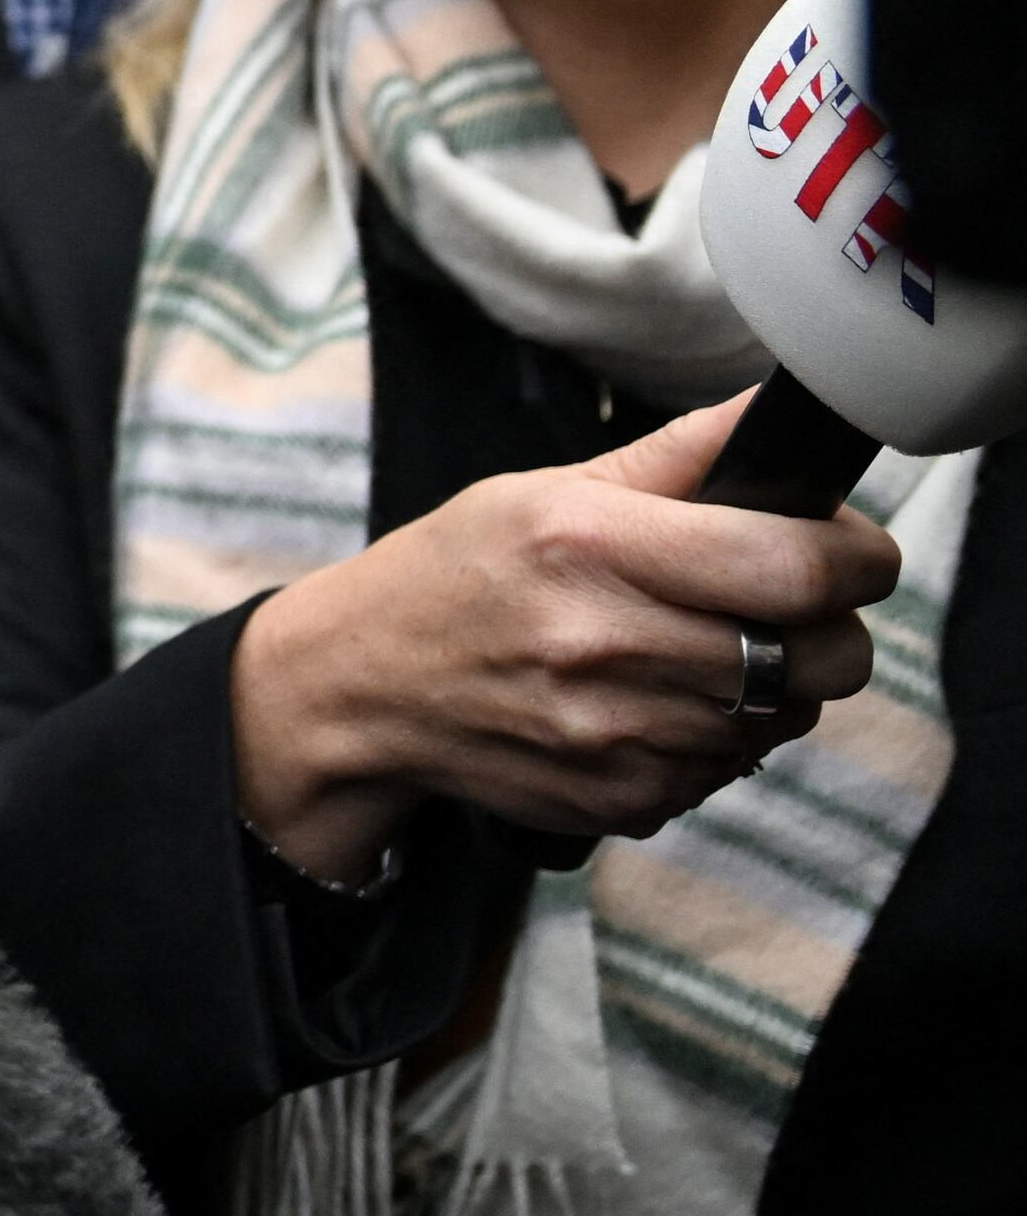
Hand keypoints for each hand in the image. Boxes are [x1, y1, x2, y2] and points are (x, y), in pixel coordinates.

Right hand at [229, 387, 899, 883]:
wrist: (359, 685)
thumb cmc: (455, 574)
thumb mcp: (545, 489)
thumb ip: (677, 458)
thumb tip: (776, 417)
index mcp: (589, 542)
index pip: (798, 566)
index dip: (857, 558)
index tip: (851, 551)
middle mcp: (605, 642)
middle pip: (820, 655)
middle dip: (826, 628)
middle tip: (781, 605)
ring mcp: (615, 733)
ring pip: (785, 716)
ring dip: (769, 685)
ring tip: (695, 652)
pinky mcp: (622, 798)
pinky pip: (732, 768)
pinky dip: (716, 737)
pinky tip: (652, 703)